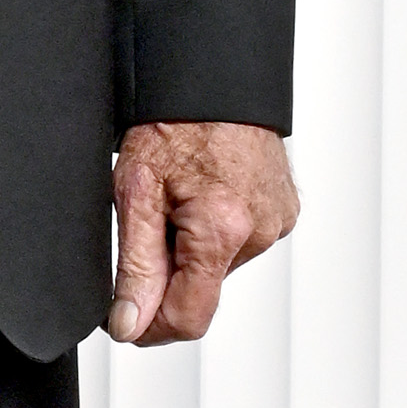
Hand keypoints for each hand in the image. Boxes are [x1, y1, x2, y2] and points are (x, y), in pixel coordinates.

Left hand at [107, 121, 297, 346]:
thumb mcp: (135, 192)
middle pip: (201, 289)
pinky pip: (240, 242)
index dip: (149, 328)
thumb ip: (135, 267)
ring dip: (192, 249)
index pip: (189, 318)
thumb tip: (128, 324)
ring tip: (179, 197)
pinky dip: (215, 231)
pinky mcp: (283, 212)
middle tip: (151, 221)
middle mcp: (259, 232)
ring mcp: (276, 222)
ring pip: (219, 266)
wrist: (214, 79)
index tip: (124, 320)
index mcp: (222, 229)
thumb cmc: (174, 124)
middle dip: (168, 272)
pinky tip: (204, 194)